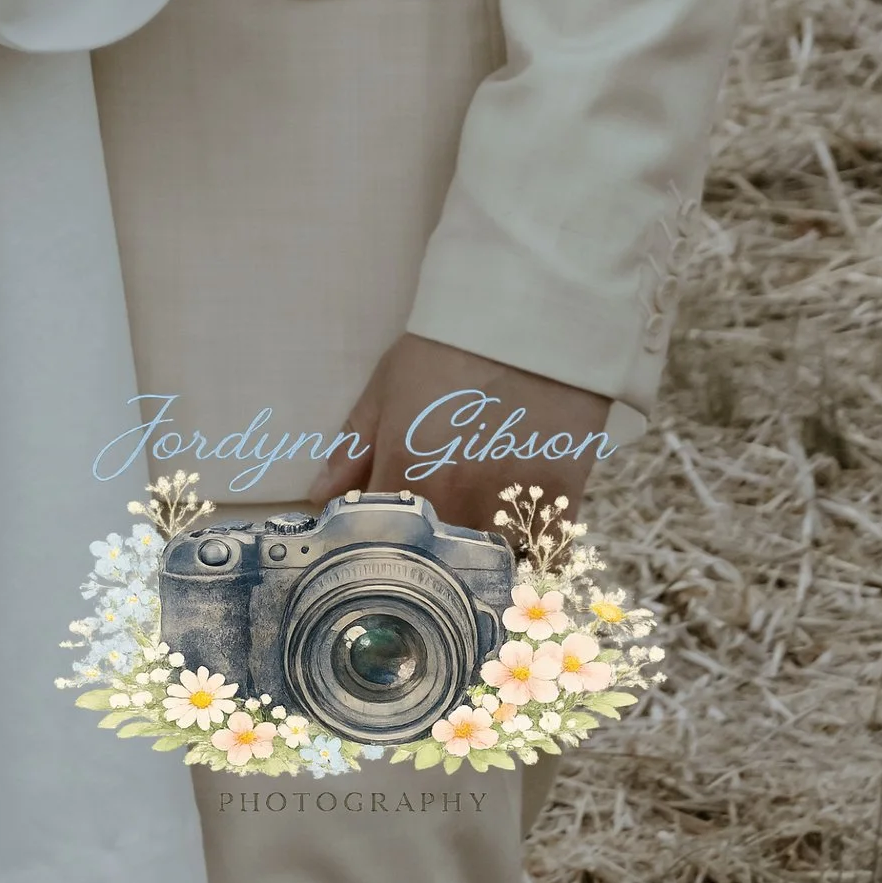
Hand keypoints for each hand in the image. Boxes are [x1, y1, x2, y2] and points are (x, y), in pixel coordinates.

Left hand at [303, 333, 619, 535]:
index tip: (372, 545)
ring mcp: (510, 506)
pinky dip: (529, 557)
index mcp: (406, 470)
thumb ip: (354, 448)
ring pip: (487, 566)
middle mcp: (456, 499)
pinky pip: (542, 556)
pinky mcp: (560, 504)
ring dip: (476, 562)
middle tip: (424, 550)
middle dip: (424, 562)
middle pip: (433, 563)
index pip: (374, 537)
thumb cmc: (449, 347)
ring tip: (472, 546)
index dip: (370, 544)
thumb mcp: (387, 386)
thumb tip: (320, 498)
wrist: (531, 316)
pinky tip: (518, 541)